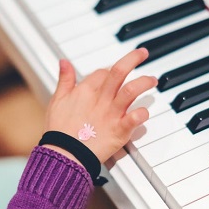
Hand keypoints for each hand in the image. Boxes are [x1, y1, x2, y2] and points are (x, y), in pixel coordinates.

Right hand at [43, 48, 157, 163]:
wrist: (63, 155)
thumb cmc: (59, 130)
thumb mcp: (57, 100)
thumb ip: (64, 80)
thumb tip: (64, 62)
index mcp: (85, 90)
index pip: (103, 72)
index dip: (110, 71)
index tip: (116, 74)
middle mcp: (100, 99)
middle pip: (119, 71)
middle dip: (133, 59)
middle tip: (143, 53)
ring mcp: (111, 114)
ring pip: (131, 90)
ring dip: (144, 82)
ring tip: (152, 80)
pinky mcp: (119, 130)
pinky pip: (134, 119)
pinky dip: (142, 114)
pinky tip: (145, 112)